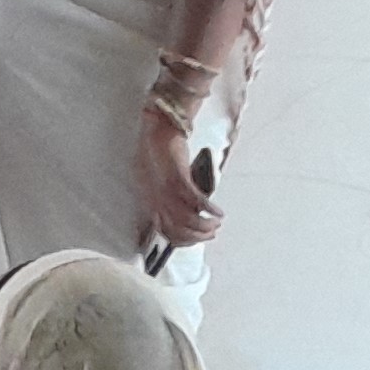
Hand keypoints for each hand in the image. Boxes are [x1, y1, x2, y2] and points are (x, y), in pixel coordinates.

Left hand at [137, 102, 221, 252]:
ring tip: (216, 223)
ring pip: (186, 220)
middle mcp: (156, 199)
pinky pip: (194, 200)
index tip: (196, 239)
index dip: (182, 240)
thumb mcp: (157, 179)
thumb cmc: (158, 152)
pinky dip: (208, 208)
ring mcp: (166, 189)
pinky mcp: (177, 177)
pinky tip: (218, 212)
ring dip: (205, 226)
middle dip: (197, 236)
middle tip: (211, 233)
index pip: (164, 231)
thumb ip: (166, 196)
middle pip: (176, 230)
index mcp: (150, 201)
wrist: (158, 129)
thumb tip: (184, 208)